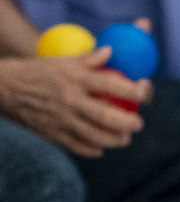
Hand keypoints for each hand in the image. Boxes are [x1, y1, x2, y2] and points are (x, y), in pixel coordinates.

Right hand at [0, 51, 150, 156]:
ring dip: (115, 140)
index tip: (143, 91)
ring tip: (124, 138)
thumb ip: (90, 58)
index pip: (110, 83)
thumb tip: (112, 52)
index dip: (132, 89)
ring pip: (95, 136)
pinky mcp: (53, 134)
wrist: (7, 88)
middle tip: (138, 123)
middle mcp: (70, 99)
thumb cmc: (41, 71)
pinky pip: (78, 146)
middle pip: (106, 116)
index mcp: (75, 78)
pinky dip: (93, 149)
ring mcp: (62, 119)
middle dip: (128, 122)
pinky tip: (101, 148)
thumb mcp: (64, 60)